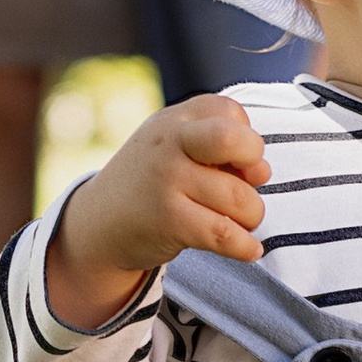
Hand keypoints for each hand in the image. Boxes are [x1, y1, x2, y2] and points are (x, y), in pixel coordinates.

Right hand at [47, 98, 272, 328]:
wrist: (99, 224)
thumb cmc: (153, 181)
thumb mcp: (176, 148)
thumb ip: (221, 149)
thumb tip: (262, 171)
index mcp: (175, 119)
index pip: (230, 112)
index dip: (246, 138)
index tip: (233, 161)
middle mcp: (169, 143)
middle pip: (232, 140)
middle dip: (255, 162)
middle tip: (247, 183)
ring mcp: (167, 181)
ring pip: (240, 198)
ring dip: (253, 215)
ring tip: (240, 221)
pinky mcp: (169, 221)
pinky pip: (226, 235)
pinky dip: (246, 247)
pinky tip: (249, 250)